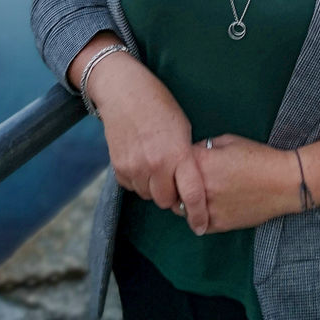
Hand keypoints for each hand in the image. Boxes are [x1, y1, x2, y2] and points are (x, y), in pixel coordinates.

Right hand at [87, 54, 208, 233]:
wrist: (124, 91)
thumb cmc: (160, 105)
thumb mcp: (183, 128)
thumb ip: (187, 158)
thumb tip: (188, 183)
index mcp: (178, 154)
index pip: (192, 195)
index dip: (198, 215)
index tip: (201, 227)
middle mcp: (155, 165)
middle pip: (166, 201)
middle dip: (172, 195)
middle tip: (174, 179)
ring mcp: (134, 167)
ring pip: (148, 195)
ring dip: (154, 187)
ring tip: (156, 163)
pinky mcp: (118, 167)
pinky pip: (131, 186)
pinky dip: (138, 179)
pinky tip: (141, 159)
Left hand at [174, 134, 296, 233]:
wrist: (283, 183)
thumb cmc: (258, 157)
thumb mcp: (229, 140)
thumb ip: (205, 146)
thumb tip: (190, 154)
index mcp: (201, 161)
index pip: (173, 162)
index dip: (177, 162)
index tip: (182, 162)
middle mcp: (201, 186)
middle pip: (172, 188)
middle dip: (175, 183)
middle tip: (183, 181)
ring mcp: (208, 207)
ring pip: (181, 208)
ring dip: (184, 201)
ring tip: (196, 194)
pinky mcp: (218, 224)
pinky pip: (196, 223)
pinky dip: (197, 216)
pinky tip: (207, 207)